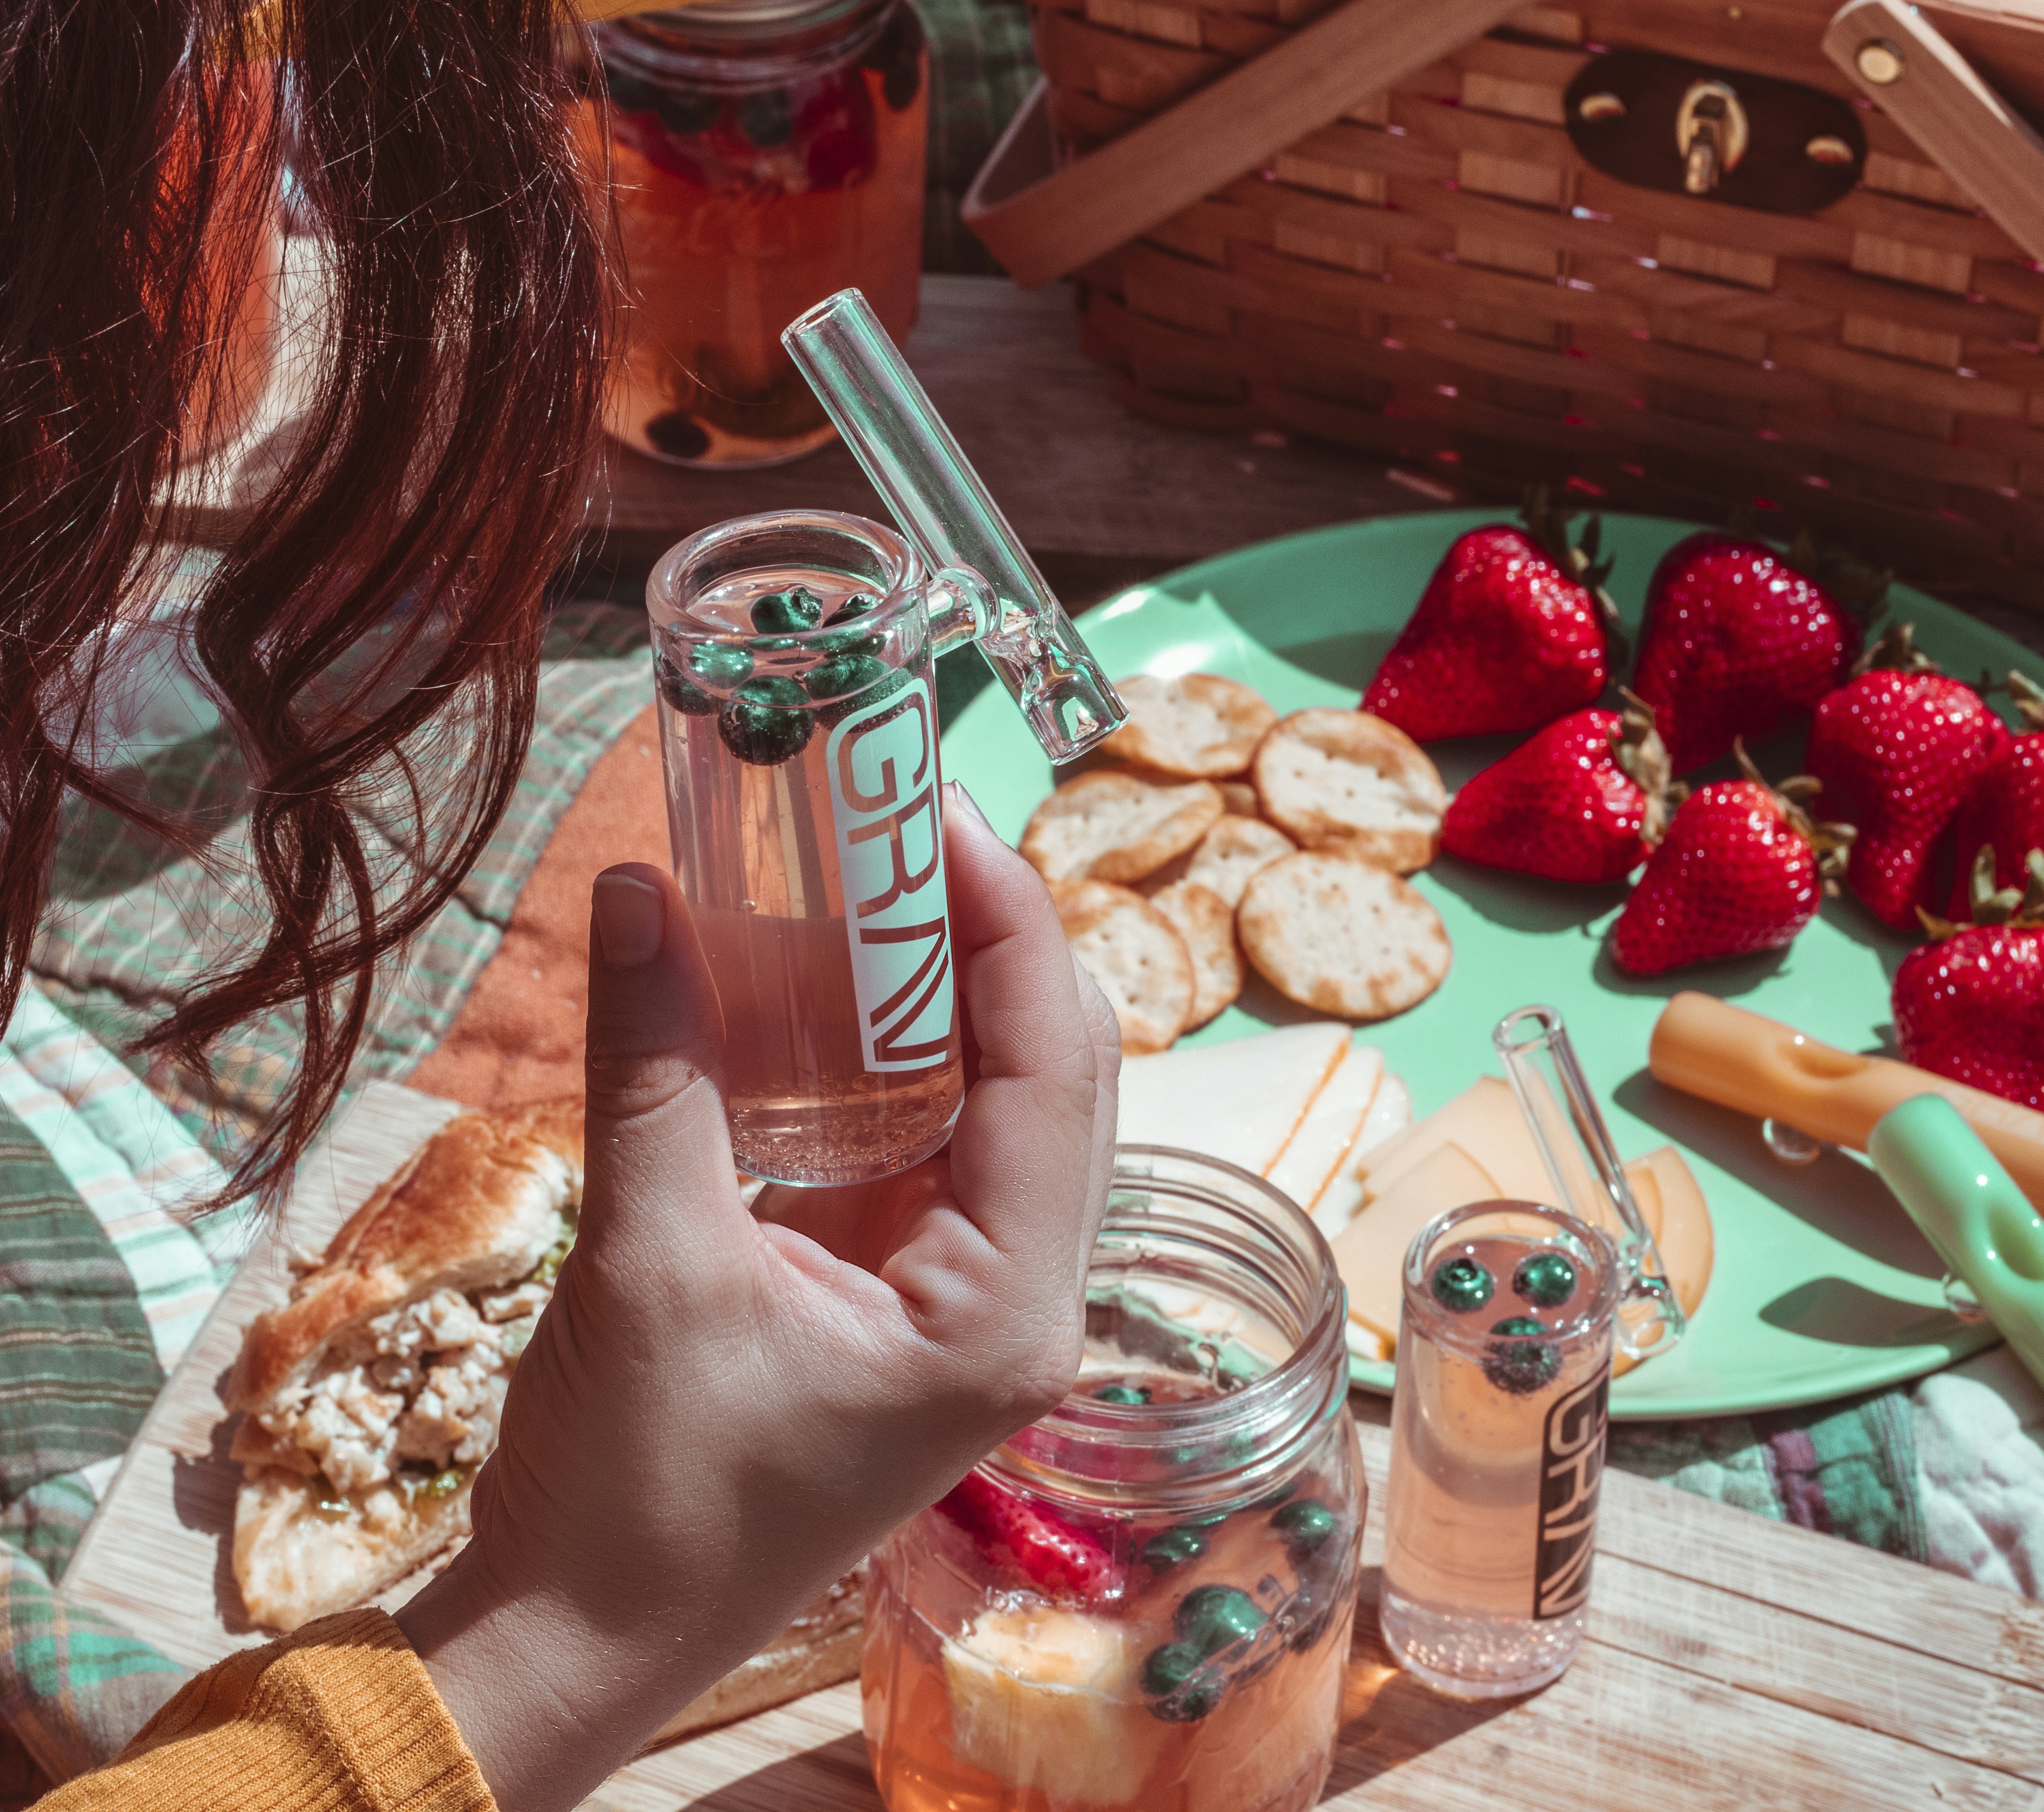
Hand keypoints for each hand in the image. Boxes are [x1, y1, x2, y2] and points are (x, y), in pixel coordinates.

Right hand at [396, 786, 1117, 1811]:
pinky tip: (840, 982)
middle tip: (901, 827)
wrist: (580, 1634)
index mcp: (1009, 1309)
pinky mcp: (910, 1295)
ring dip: (946, 990)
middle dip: (988, 941)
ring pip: (1002, 1100)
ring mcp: (972, 1300)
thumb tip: (645, 890)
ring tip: (878, 877)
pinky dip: (897, 1055)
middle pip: (1054, 1072)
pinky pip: (936, 1141)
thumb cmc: (632, 1490)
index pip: (1057, 1068)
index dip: (1008, 925)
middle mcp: (1024, 1300)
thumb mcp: (646, 1257)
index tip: (937, 815)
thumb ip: (657, 1065)